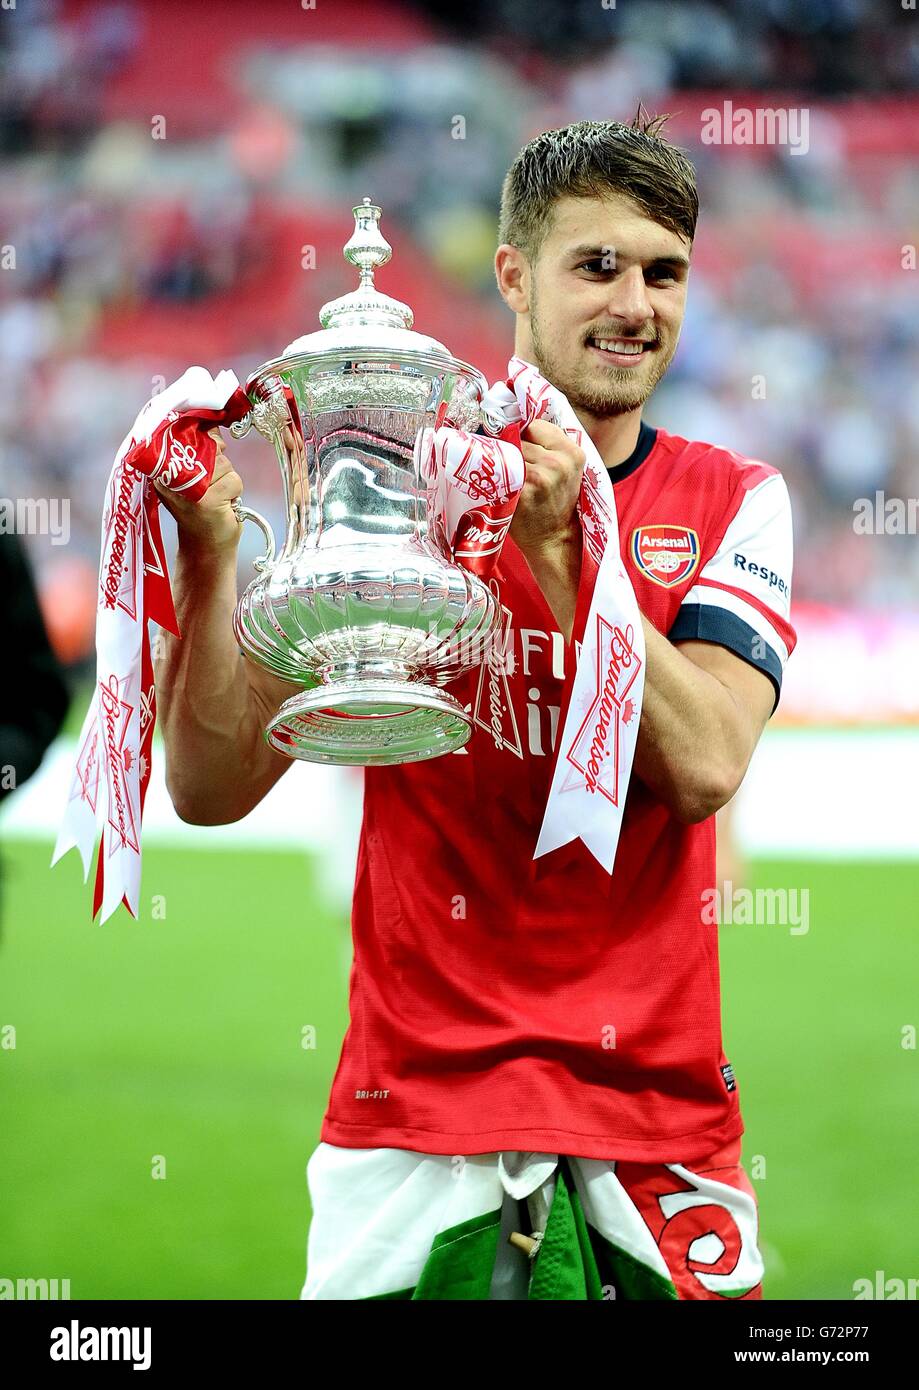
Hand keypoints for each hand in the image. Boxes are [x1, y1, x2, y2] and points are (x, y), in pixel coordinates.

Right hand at [152, 427, 243, 553]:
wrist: (206, 547)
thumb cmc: (204, 509)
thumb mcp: (196, 475)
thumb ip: (200, 450)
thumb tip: (212, 424)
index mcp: (161, 469)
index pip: (183, 436)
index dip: (203, 437)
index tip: (209, 446)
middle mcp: (170, 478)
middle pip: (209, 448)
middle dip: (219, 463)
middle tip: (212, 484)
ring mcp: (188, 490)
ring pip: (224, 464)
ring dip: (228, 480)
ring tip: (218, 496)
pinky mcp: (207, 501)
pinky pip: (233, 480)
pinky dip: (235, 491)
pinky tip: (225, 505)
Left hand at [508, 419, 584, 556]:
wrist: (553, 539)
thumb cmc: (555, 504)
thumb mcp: (566, 471)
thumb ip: (551, 447)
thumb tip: (518, 424)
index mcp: (572, 453)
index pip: (536, 425)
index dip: (525, 434)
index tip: (521, 446)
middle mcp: (558, 462)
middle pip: (519, 438)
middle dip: (513, 449)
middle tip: (514, 467)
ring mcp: (540, 476)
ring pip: (508, 453)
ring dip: (504, 462)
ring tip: (508, 477)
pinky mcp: (522, 490)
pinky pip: (501, 471)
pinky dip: (497, 476)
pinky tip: (502, 485)